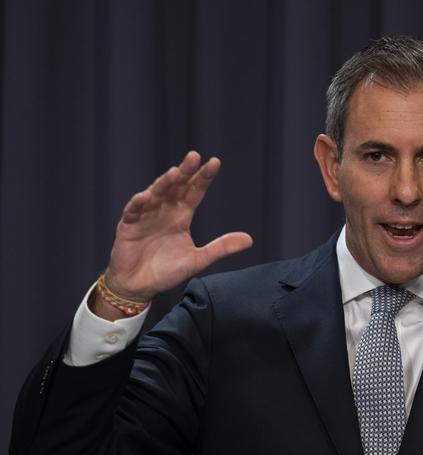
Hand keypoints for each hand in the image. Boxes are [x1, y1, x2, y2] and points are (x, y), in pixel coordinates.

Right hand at [101, 151, 252, 305]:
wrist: (141, 286)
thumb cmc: (167, 271)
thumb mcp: (198, 259)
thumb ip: (221, 247)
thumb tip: (250, 240)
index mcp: (181, 216)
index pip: (194, 192)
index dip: (204, 178)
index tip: (215, 162)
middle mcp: (164, 211)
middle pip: (176, 186)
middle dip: (185, 171)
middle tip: (194, 156)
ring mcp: (146, 216)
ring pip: (155, 194)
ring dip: (164, 183)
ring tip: (174, 173)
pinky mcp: (128, 226)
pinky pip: (133, 212)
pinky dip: (138, 204)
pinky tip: (146, 197)